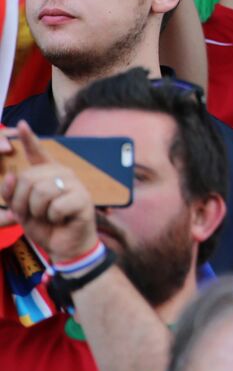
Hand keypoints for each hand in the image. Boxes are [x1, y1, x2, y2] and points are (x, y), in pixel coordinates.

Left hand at [0, 123, 99, 262]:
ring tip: (47, 217)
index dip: (29, 138)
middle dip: (21, 201)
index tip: (20, 124)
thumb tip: (11, 176)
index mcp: (49, 173)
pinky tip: (61, 219)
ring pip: (40, 192)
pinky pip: (55, 206)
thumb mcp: (21, 210)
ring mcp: (75, 184)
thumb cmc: (45, 225)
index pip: (38, 152)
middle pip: (28, 178)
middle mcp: (63, 173)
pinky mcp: (83, 199)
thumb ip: (11, 193)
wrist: (65, 246)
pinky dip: (52, 218)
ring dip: (37, 211)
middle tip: (32, 214)